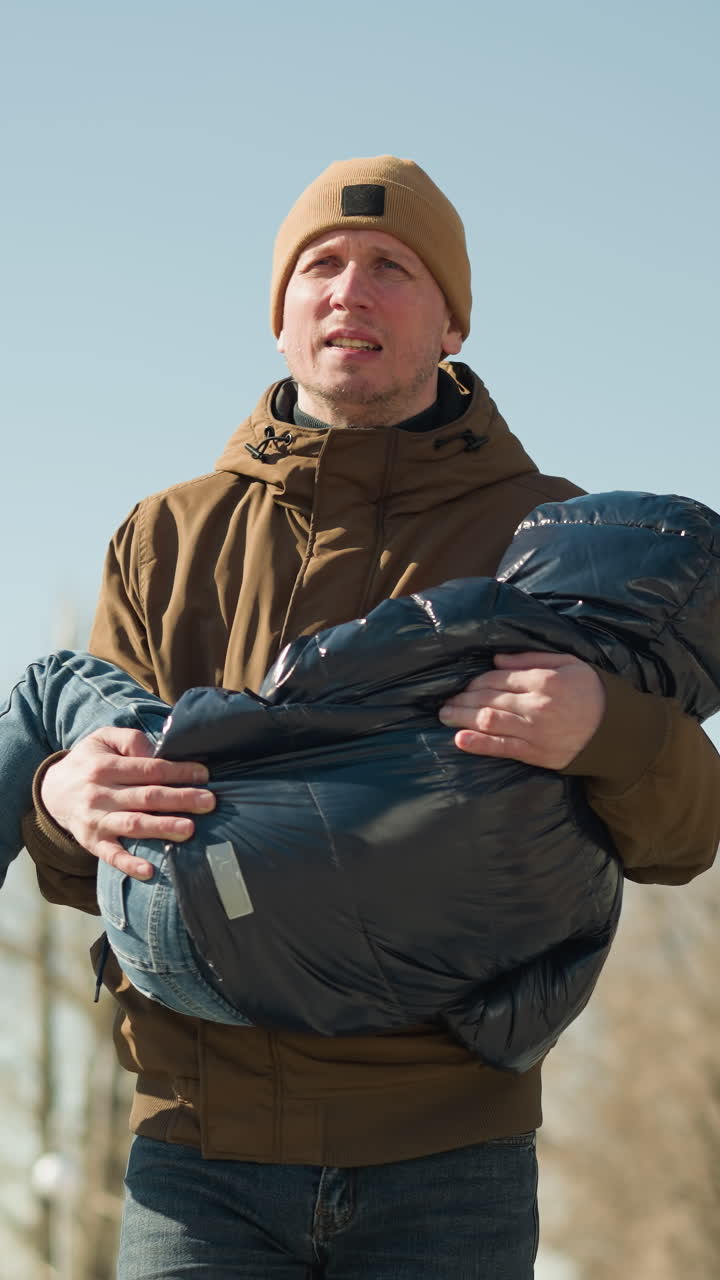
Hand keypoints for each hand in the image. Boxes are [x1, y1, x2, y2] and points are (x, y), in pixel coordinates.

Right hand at [40, 727, 215, 878]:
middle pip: (146, 797)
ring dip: (162, 828)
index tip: (204, 775)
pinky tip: (150, 871)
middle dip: (180, 799)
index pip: (149, 768)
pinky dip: (129, 864)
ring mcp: (96, 820)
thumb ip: (130, 739)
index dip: (178, 771)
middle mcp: (100, 794)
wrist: (52, 791)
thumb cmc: (90, 762)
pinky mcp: (92, 842)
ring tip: (190, 829)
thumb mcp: (103, 739)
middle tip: (209, 802)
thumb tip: (157, 752)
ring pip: (133, 825)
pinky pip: (111, 856)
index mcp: (106, 766)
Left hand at [438, 652, 605, 768]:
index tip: (466, 684)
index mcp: (544, 680)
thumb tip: (496, 660)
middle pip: (489, 698)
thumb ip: (531, 658)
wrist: (616, 730)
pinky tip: (459, 739)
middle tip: (446, 700)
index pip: (498, 678)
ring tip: (445, 715)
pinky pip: (502, 748)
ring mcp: (535, 731)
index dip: (477, 680)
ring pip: (489, 721)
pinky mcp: (536, 753)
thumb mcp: (569, 663)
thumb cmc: (592, 691)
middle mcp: (536, 705)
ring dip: (462, 717)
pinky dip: (478, 744)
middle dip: (463, 698)